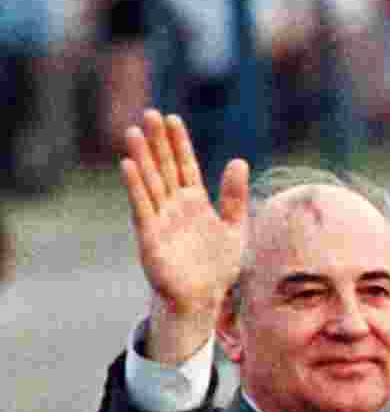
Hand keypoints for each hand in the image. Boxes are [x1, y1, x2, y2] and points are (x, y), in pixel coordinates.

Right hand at [122, 109, 248, 361]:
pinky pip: (141, 207)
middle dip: (158, 142)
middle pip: (165, 168)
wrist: (203, 298)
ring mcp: (161, 219)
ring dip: (141, 158)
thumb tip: (239, 160)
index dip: (179, 143)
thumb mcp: (234, 227)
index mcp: (195, 202)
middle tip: (150, 113)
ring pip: (150, 182)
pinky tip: (128, 165)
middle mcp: (175, 206)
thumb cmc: (217, 265)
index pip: (185, 165)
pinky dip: (135, 187)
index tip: (172, 118)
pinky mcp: (150, 236)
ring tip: (134, 132)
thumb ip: (235, 196)